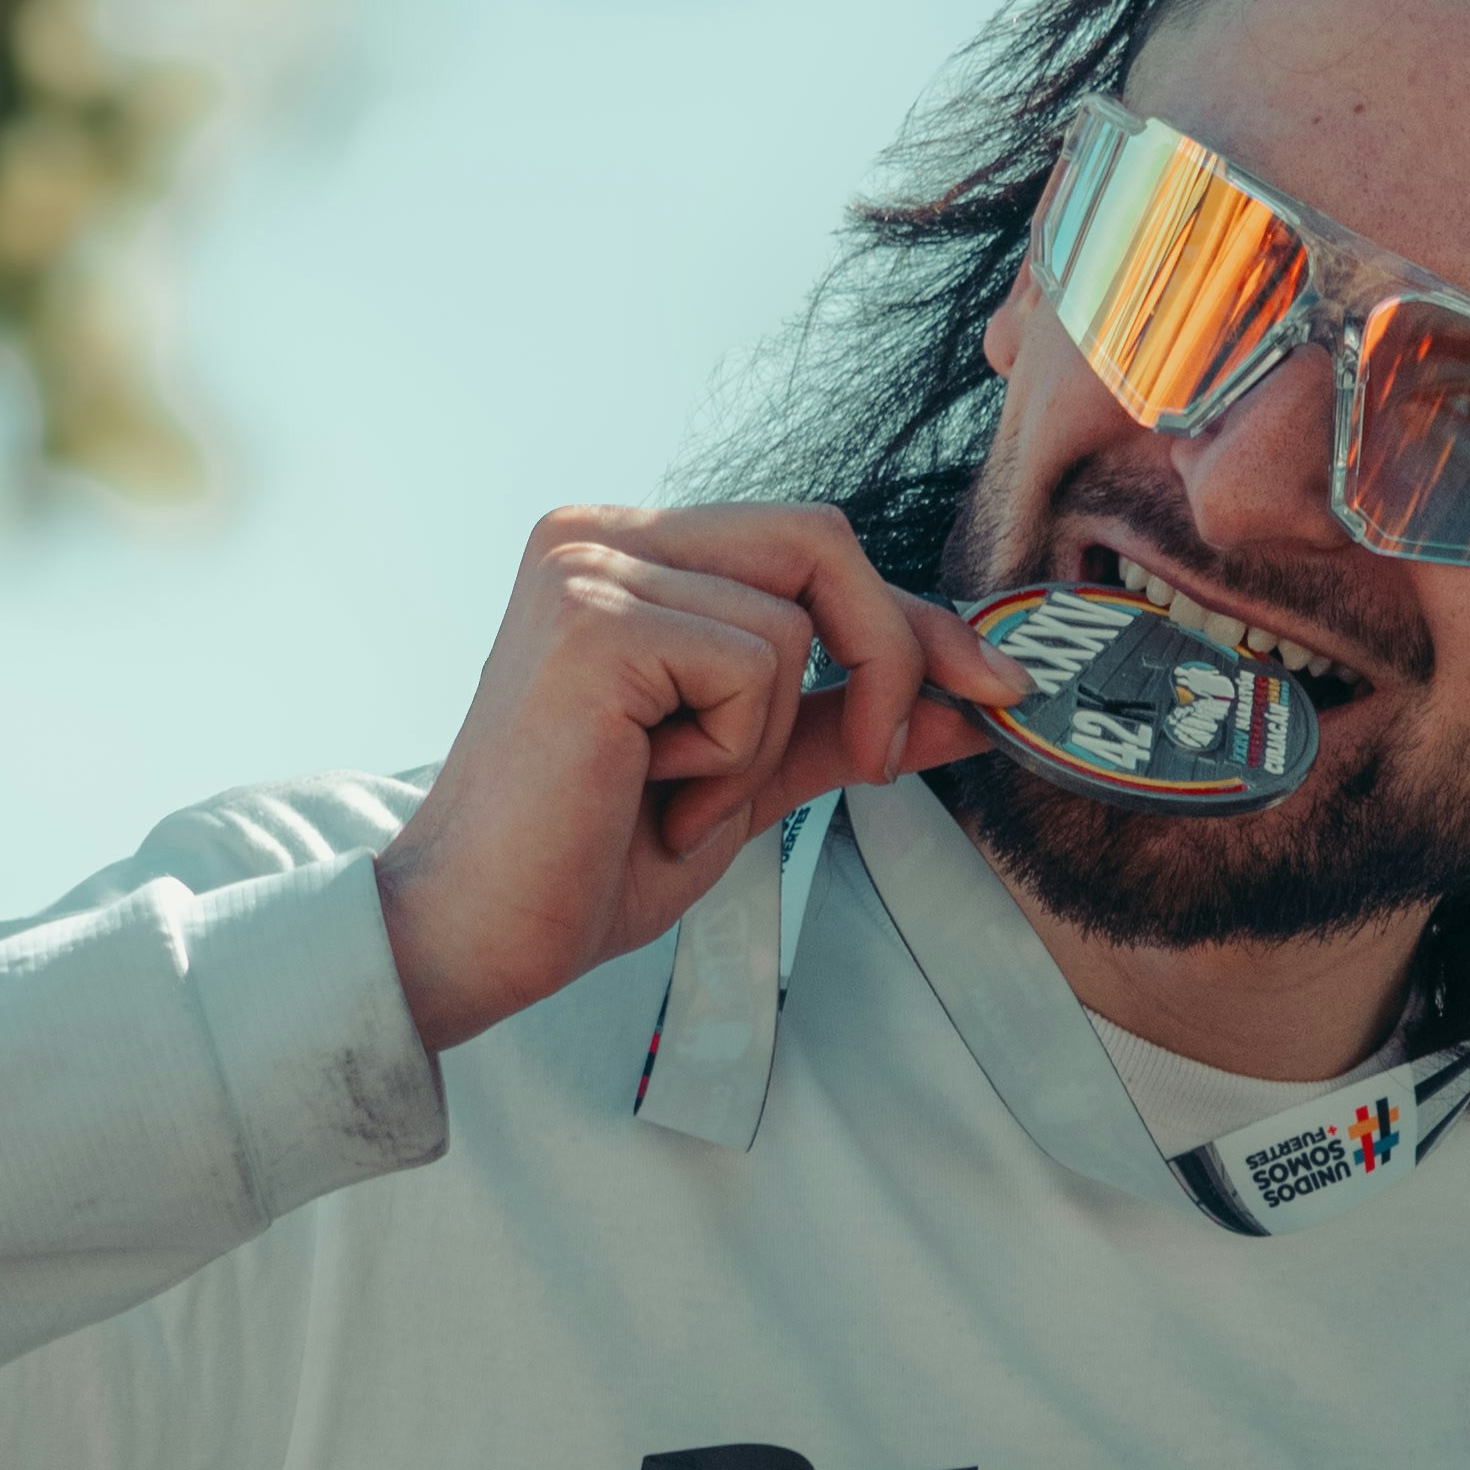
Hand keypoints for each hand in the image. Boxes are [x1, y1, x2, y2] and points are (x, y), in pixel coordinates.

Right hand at [371, 504, 1022, 1057]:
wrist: (475, 933)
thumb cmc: (586, 862)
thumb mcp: (744, 780)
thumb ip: (845, 726)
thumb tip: (974, 704)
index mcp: (623, 555)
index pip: (809, 547)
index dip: (912, 619)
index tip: (994, 684)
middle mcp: (596, 536)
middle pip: (820, 542)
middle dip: (890, 654)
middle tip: (886, 760)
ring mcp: (587, 568)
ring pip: (793, 626)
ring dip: (761, 743)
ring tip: (670, 793)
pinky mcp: (594, 620)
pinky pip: (754, 669)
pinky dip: (727, 756)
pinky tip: (647, 791)